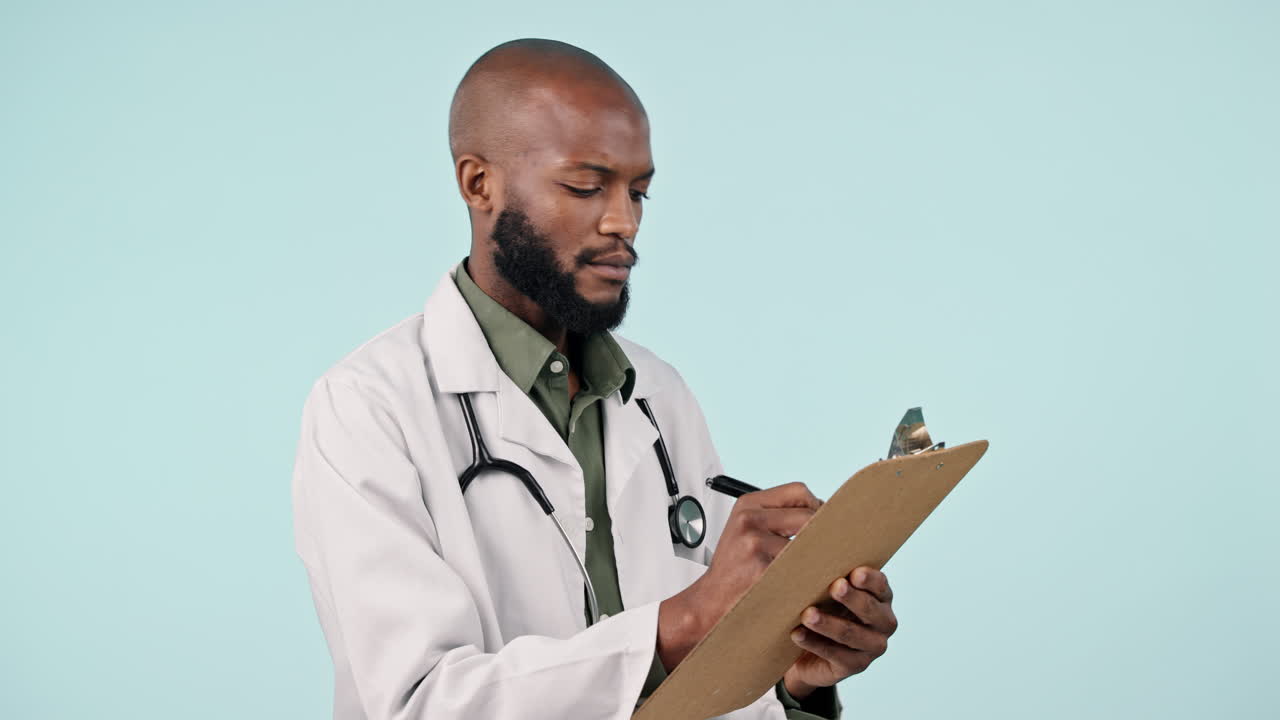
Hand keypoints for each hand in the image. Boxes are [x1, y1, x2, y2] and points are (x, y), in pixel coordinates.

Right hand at [657, 482, 822, 669]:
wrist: (710, 603)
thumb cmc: (733, 569)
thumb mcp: (746, 531)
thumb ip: (777, 516)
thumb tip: (824, 511)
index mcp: (746, 505)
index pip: (798, 491)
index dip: (816, 505)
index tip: (821, 522)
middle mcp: (749, 520)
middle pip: (808, 514)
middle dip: (823, 532)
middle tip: (827, 548)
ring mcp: (755, 544)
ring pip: (810, 542)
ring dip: (819, 556)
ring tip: (815, 567)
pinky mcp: (763, 570)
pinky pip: (803, 568)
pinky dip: (810, 576)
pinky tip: (804, 583)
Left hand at [782, 566, 896, 699]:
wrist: (810, 652)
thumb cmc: (823, 608)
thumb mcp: (827, 591)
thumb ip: (827, 574)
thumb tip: (805, 554)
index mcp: (881, 597)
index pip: (880, 585)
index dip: (869, 579)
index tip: (854, 573)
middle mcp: (884, 622)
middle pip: (869, 609)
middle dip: (851, 598)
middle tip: (834, 587)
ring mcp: (873, 647)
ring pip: (851, 634)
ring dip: (828, 624)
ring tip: (807, 614)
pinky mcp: (856, 666)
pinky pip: (835, 655)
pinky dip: (814, 643)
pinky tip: (797, 634)